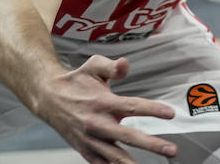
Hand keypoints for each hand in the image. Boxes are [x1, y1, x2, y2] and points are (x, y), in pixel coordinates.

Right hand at [39, 56, 176, 163]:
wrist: (48, 98)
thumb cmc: (75, 82)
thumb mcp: (93, 66)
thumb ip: (112, 66)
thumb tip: (125, 65)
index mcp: (102, 103)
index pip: (132, 107)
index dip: (152, 110)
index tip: (171, 113)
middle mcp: (96, 123)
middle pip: (128, 137)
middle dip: (151, 144)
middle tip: (171, 150)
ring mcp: (90, 140)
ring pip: (115, 156)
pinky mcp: (85, 150)